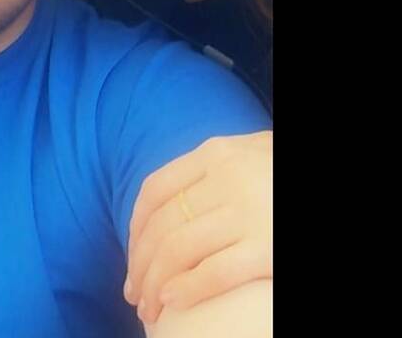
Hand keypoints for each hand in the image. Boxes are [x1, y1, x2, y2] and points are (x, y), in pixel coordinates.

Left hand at [123, 131, 271, 323]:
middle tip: (133, 293)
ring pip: (179, 250)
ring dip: (154, 284)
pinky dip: (187, 289)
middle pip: (162, 225)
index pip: (155, 191)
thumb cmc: (283, 168)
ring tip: (148, 308)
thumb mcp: (246, 152)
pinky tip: (172, 302)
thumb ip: (209, 169)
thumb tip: (167, 202)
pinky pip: (216, 272)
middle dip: (139, 265)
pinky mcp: (269, 247)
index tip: (131, 256)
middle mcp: (226, 179)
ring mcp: (248, 213)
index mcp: (215, 154)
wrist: (330, 175)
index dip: (136, 229)